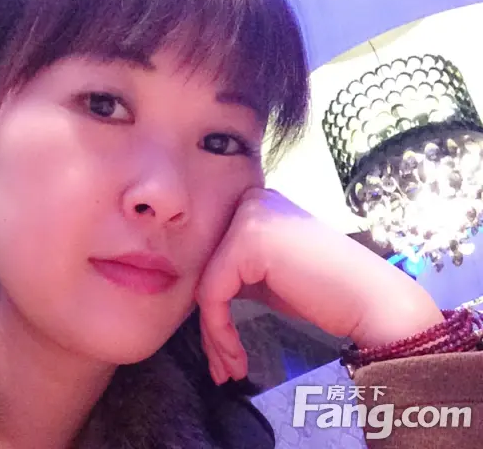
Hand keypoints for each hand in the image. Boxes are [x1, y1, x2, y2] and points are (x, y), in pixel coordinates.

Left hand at [195, 187, 443, 384]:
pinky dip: (220, 332)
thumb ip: (237, 270)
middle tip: (221, 366)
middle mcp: (251, 200)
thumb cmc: (325, 291)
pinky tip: (236, 360)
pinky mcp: (247, 241)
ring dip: (214, 337)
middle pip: (207, 270)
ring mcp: (248, 217)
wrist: (371, 300)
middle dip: (211, 325)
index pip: (215, 256)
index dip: (213, 305)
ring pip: (206, 286)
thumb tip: (198, 288)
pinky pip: (213, 294)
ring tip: (228, 370)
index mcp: (256, 202)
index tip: (221, 347)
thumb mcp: (270, 273)